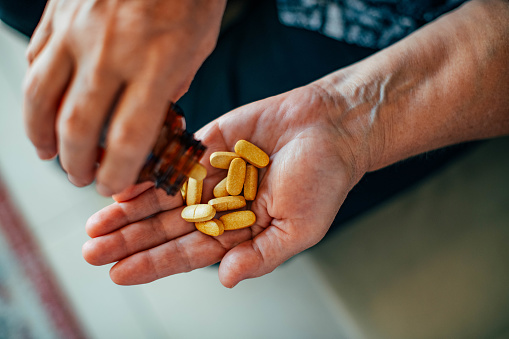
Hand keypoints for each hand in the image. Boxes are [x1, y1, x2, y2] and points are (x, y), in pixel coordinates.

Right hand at [23, 0, 226, 194]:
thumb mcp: (197, 45)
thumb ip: (171, 85)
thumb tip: (149, 117)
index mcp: (155, 63)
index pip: (128, 137)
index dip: (117, 172)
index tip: (113, 185)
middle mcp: (109, 50)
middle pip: (78, 126)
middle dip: (76, 163)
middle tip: (81, 177)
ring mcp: (76, 30)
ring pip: (40, 97)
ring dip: (41, 135)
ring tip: (49, 155)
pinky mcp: (56, 15)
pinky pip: (34, 62)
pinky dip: (34, 95)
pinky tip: (40, 112)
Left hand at [82, 84, 367, 286]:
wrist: (331, 126)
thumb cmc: (324, 180)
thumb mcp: (299, 228)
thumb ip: (262, 255)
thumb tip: (225, 279)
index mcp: (240, 230)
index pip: (189, 253)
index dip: (154, 264)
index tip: (119, 274)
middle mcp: (219, 205)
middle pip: (166, 228)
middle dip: (130, 241)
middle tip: (92, 253)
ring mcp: (211, 176)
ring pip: (162, 197)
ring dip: (128, 211)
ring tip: (95, 226)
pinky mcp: (208, 145)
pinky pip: (173, 162)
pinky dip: (148, 174)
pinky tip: (121, 188)